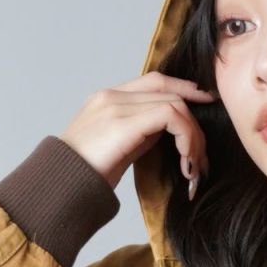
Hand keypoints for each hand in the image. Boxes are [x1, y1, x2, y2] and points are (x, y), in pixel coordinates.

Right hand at [59, 70, 218, 198]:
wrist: (60, 185)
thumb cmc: (86, 175)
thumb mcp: (119, 148)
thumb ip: (141, 133)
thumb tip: (169, 132)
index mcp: (108, 98)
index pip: (155, 81)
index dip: (184, 88)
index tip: (205, 101)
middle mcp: (112, 96)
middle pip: (169, 91)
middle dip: (194, 122)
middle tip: (201, 156)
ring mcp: (116, 105)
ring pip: (174, 104)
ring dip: (192, 136)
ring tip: (193, 165)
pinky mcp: (123, 122)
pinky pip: (170, 116)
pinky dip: (186, 137)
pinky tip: (185, 160)